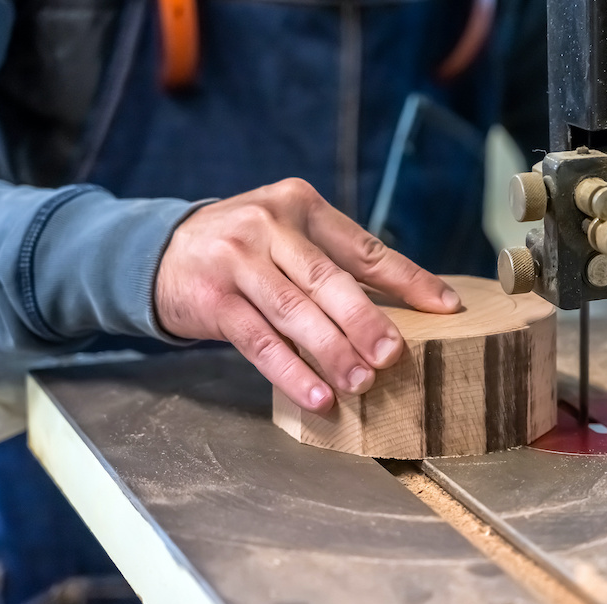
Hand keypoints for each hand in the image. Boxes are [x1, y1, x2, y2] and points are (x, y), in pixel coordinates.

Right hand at [155, 179, 461, 411]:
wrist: (160, 251)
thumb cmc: (246, 250)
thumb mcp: (288, 236)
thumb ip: (335, 262)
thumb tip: (407, 305)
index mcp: (301, 205)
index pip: (365, 248)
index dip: (409, 280)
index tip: (446, 307)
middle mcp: (269, 225)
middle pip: (328, 279)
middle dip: (366, 321)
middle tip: (395, 356)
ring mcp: (237, 261)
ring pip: (295, 312)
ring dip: (332, 352)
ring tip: (363, 384)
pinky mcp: (212, 299)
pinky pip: (260, 342)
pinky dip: (291, 372)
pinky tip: (318, 395)